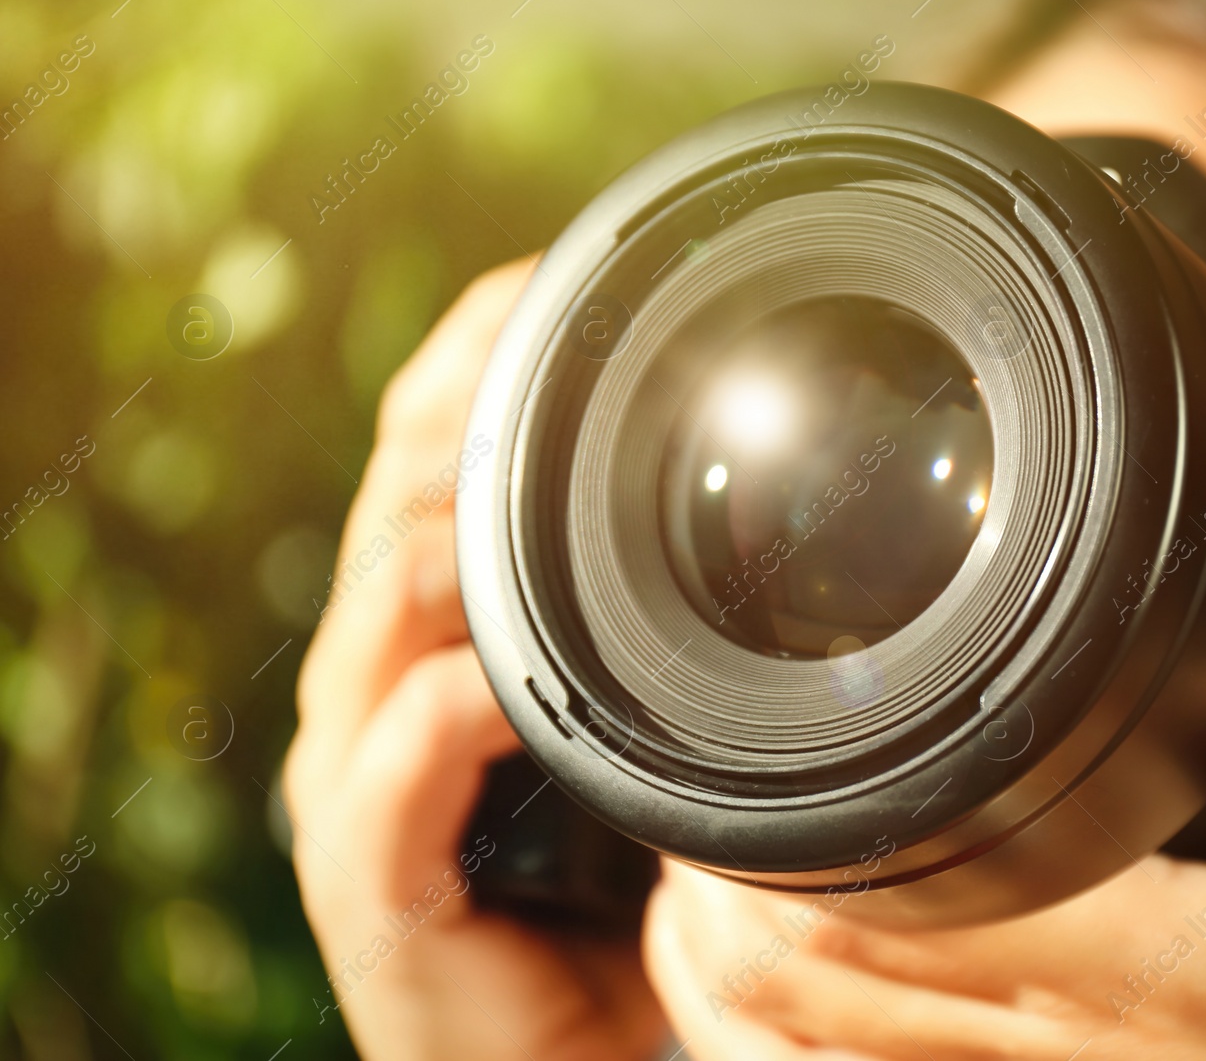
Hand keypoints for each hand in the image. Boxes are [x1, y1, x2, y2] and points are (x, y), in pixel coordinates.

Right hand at [286, 258, 665, 1060]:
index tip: (548, 285)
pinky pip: (387, 783)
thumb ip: (663, 634)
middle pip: (391, 515)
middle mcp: (382, 692)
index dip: (469, 367)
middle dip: (452, 423)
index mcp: (440, 637)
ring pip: (373, 626)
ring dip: (434, 552)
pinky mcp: (369, 885)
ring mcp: (362, 784)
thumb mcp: (651, 738)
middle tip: (538, 336)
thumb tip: (782, 522)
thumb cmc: (612, 893)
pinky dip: (438, 724)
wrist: (571, 1058)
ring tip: (508, 494)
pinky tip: (492, 690)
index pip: (425, 467)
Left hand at [644, 514, 1205, 1059]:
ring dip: (726, 971)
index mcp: (1181, 966)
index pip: (946, 890)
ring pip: (820, 1060)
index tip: (755, 749)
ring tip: (693, 876)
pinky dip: (778, 1048)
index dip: (815, 829)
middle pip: (830, 979)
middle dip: (727, 885)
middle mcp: (1087, 1057)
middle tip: (689, 790)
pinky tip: (765, 982)